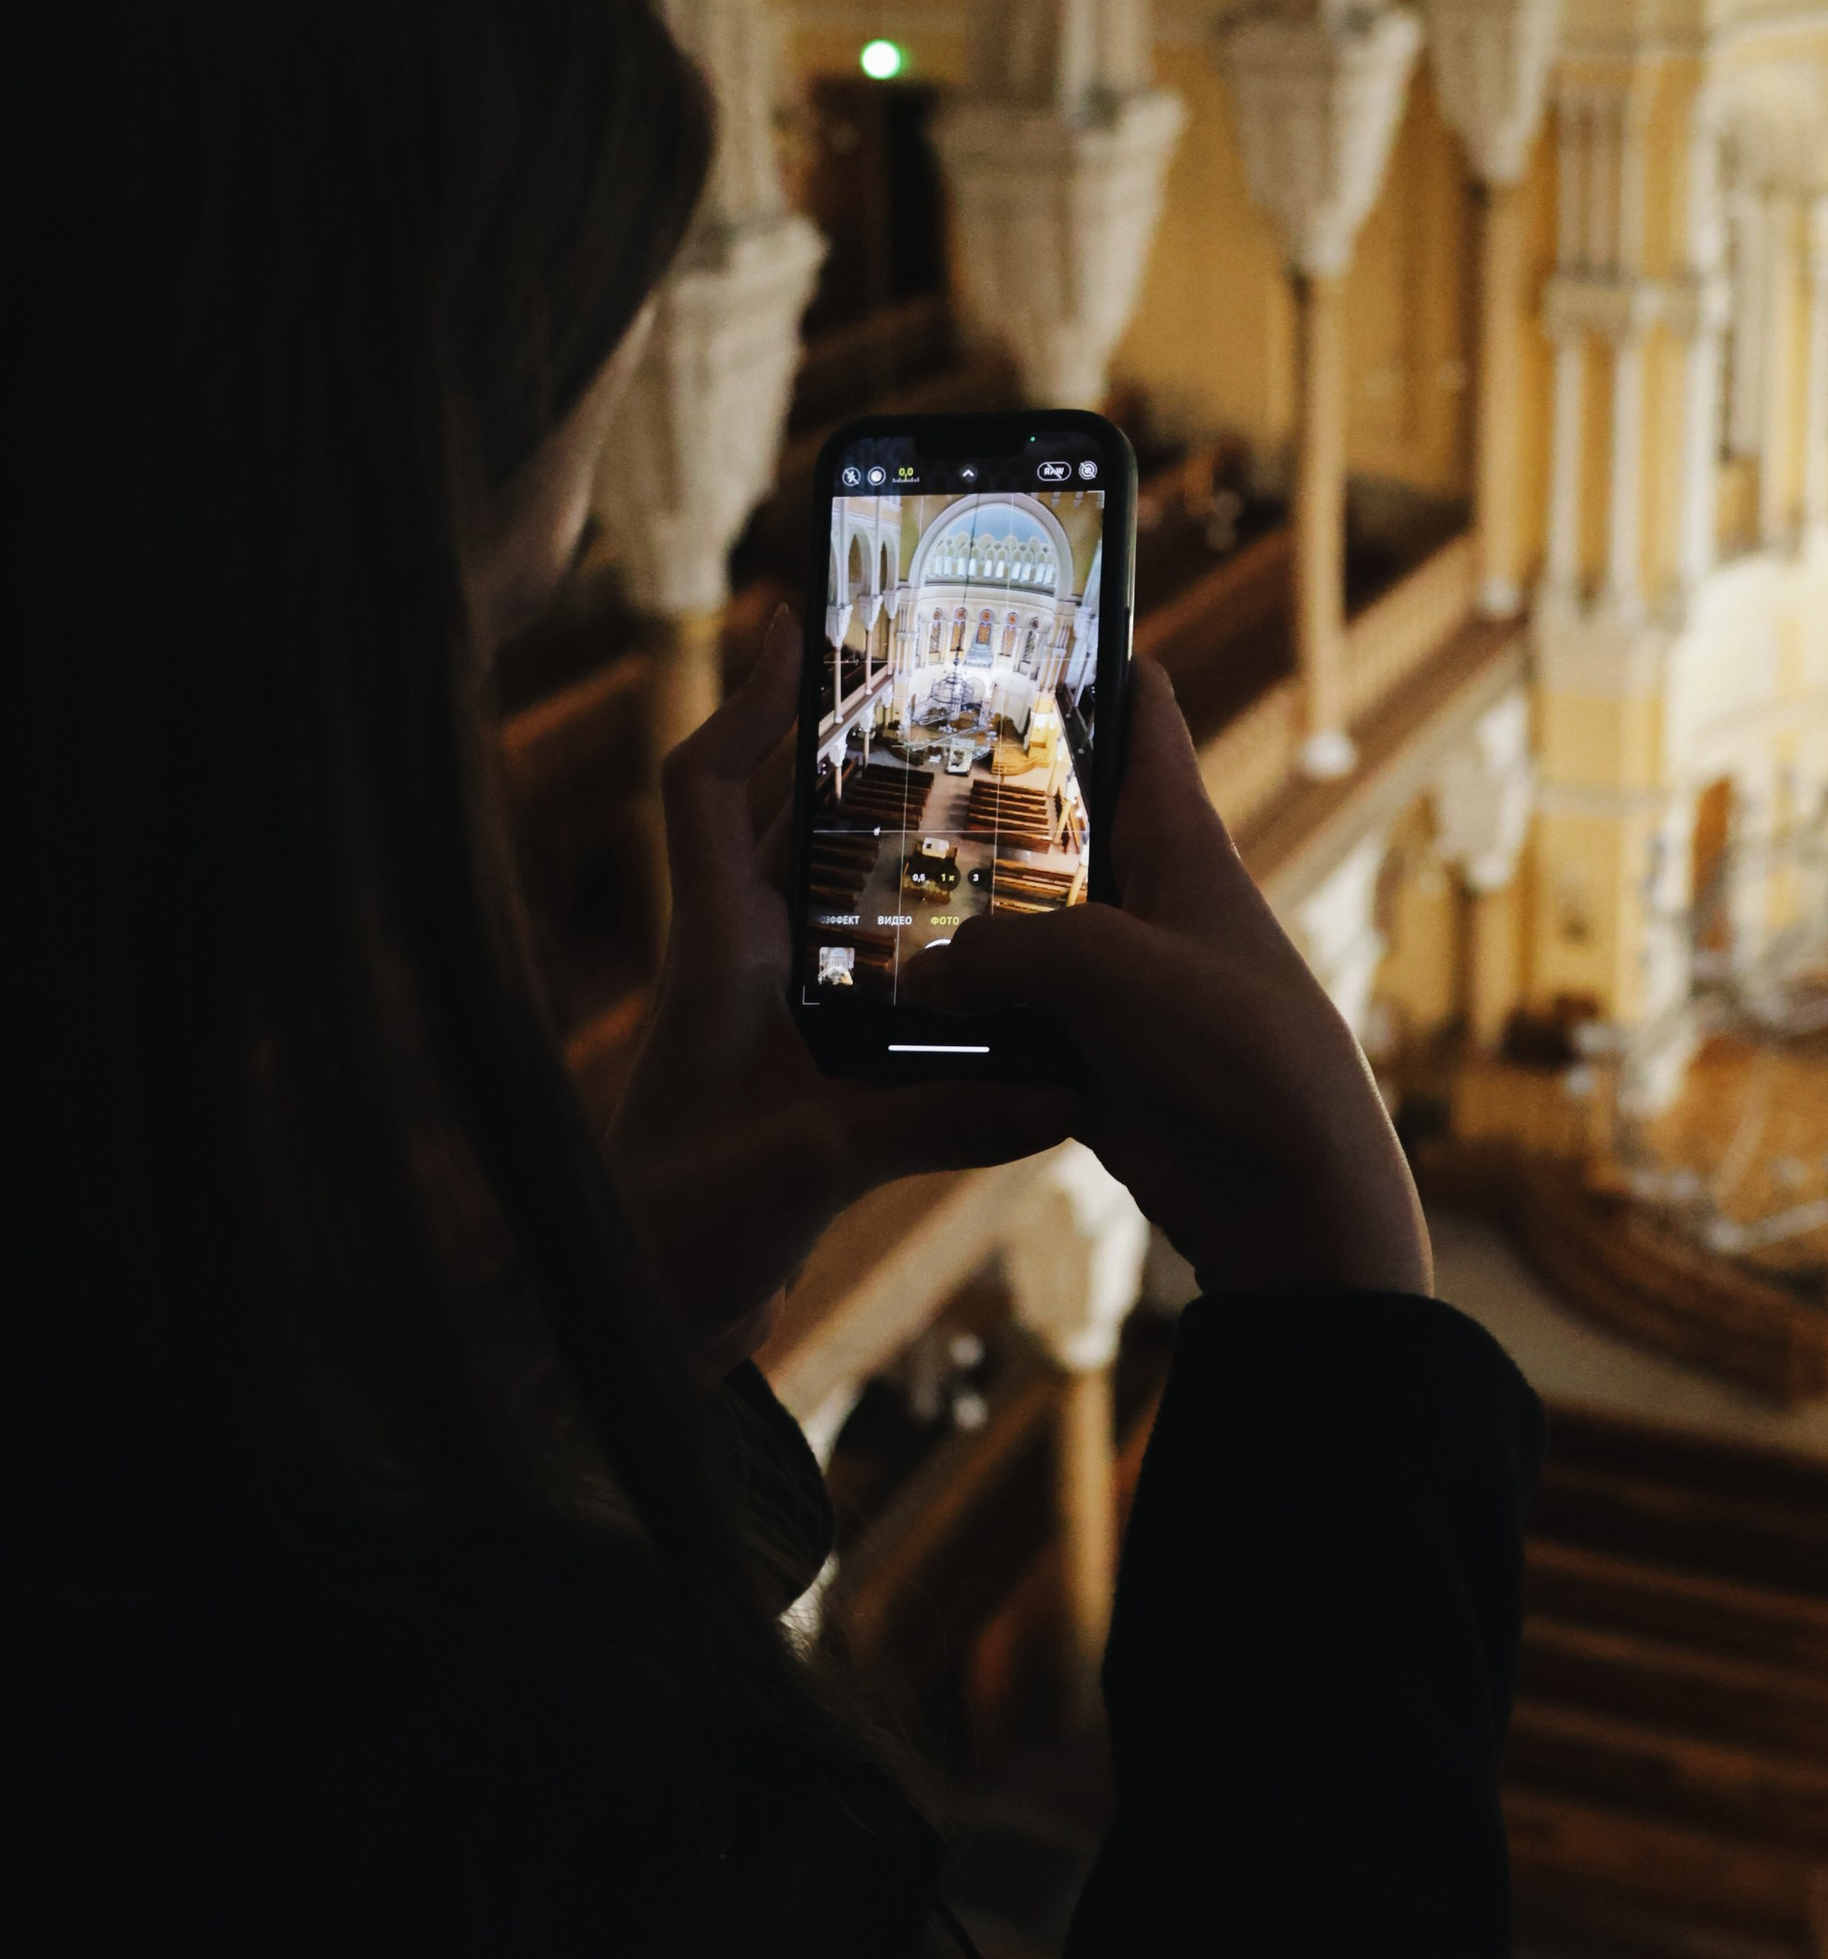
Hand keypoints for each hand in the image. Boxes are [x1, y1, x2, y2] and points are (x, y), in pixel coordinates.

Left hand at [604, 609, 1079, 1371]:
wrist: (636, 1332)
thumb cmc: (677, 1233)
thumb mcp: (808, 1164)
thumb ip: (932, 1120)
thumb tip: (1060, 1086)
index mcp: (717, 955)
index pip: (708, 792)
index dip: (748, 703)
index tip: (801, 626)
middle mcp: (740, 970)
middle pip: (790, 826)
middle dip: (858, 757)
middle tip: (946, 701)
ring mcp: (770, 1024)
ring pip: (836, 902)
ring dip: (901, 851)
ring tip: (995, 805)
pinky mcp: (803, 1082)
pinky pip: (872, 986)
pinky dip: (930, 959)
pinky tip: (1004, 966)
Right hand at [901, 659, 1431, 1302]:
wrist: (1294, 1204)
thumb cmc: (1238, 1056)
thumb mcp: (1113, 972)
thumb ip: (1004, 952)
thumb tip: (916, 978)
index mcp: (1185, 840)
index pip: (1146, 714)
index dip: (1090, 655)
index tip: (1013, 610)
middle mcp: (1150, 895)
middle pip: (1056, 816)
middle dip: (976, 791)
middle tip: (872, 759)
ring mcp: (1121, 978)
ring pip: (1019, 922)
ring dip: (951, 913)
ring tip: (851, 880)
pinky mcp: (1095, 1055)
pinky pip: (1010, 1015)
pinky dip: (957, 1012)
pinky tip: (885, 1005)